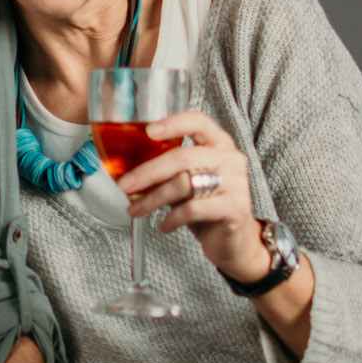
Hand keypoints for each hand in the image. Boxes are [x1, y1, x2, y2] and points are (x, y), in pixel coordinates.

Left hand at [119, 110, 269, 281]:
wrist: (233, 240)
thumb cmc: (206, 206)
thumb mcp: (186, 183)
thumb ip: (167, 172)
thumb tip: (129, 171)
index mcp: (219, 144)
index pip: (198, 122)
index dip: (173, 124)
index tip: (148, 131)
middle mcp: (230, 158)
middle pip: (182, 157)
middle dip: (148, 172)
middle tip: (125, 185)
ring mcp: (236, 182)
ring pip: (184, 184)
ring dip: (153, 199)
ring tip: (136, 210)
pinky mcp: (234, 207)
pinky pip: (193, 209)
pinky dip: (172, 218)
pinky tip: (164, 225)